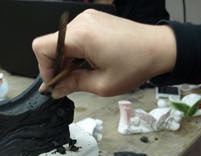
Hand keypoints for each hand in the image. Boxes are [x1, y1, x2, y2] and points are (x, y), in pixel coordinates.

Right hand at [33, 13, 176, 98]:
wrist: (157, 48)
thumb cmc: (136, 63)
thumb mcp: (103, 84)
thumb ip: (74, 85)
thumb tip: (56, 90)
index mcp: (81, 35)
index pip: (42, 47)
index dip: (44, 69)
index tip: (54, 85)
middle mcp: (81, 22)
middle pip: (51, 44)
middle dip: (56, 67)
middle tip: (67, 85)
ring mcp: (88, 19)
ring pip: (62, 41)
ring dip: (66, 60)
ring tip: (82, 75)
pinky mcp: (94, 20)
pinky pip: (75, 36)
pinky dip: (76, 52)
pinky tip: (88, 64)